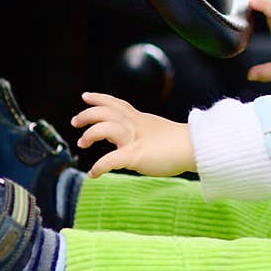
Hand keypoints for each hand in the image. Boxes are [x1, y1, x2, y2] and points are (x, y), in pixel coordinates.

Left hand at [70, 92, 195, 178]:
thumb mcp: (156, 131)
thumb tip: (128, 144)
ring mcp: (134, 139)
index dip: (99, 98)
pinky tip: (93, 173)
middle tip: (75, 122)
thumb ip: (140, 134)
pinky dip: (98, 167)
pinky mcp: (135, 155)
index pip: (116, 104)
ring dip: (90, 134)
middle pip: (105, 112)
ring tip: (82, 144)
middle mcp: (134, 125)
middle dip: (87, 114)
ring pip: (105, 128)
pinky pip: (110, 160)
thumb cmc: (179, 143)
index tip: (86, 96)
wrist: (194, 147)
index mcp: (139, 119)